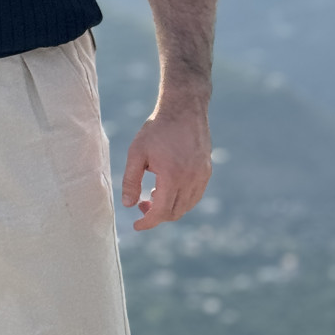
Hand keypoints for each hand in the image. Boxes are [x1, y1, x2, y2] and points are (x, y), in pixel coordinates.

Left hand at [121, 108, 211, 231]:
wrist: (183, 108)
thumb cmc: (157, 129)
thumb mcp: (136, 152)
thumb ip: (130, 180)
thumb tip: (128, 205)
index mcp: (172, 176)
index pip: (161, 212)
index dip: (147, 222)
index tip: (136, 226)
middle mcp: (190, 179)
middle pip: (174, 212)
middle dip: (156, 215)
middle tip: (141, 206)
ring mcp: (202, 176)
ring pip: (186, 206)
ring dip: (169, 208)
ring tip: (152, 195)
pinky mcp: (207, 171)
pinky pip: (194, 195)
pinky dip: (181, 200)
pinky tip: (168, 188)